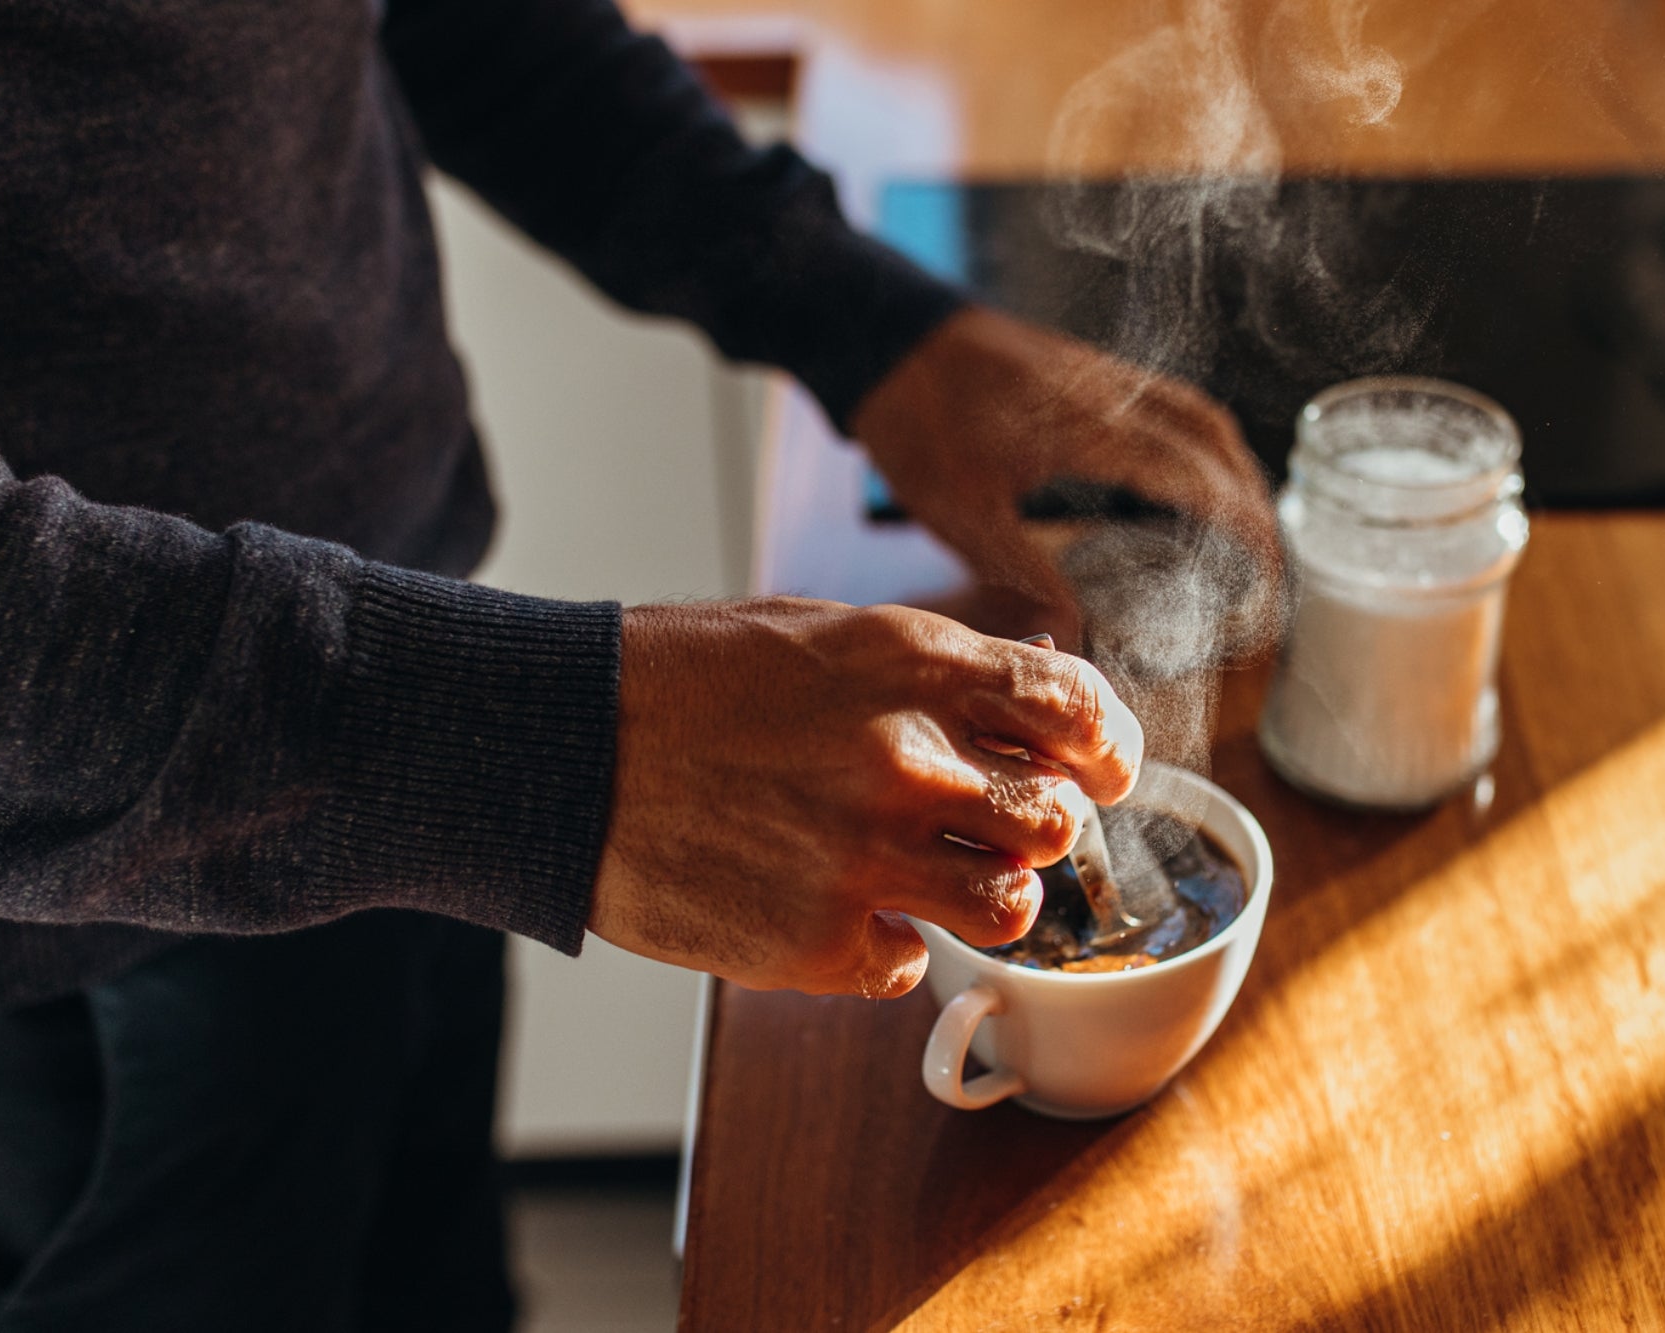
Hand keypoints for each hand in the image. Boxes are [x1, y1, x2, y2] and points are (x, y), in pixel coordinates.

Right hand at [589, 599, 1142, 996]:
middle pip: (1055, 821)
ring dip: (987, 896)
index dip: (1106, 746)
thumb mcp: (818, 631)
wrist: (558, 747)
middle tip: (999, 829)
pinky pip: (912, 962)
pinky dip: (891, 945)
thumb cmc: (680, 680)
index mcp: (911, 664)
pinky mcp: (818, 941)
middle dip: (1039, 827)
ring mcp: (864, 857)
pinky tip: (841, 909)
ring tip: (935, 879)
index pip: (1074, 708)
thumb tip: (1037, 683)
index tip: (1102, 769)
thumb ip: (933, 667)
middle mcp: (905, 760)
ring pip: (1011, 907)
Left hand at [850, 306, 1279, 646]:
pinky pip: (1166, 400)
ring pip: (1196, 412)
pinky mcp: (1086, 369)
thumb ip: (1023, 571)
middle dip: (1252, 498)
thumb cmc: (914, 420)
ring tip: (1244, 524)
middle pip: (1213, 437)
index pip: (1194, 473)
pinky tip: (1188, 475)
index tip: (1268, 567)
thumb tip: (1077, 632)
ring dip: (1231, 465)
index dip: (1241, 521)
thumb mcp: (959, 513)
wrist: (884, 334)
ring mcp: (1101, 375)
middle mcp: (1109, 392)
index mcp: (1089, 428)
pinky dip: (1198, 439)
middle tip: (1267, 561)